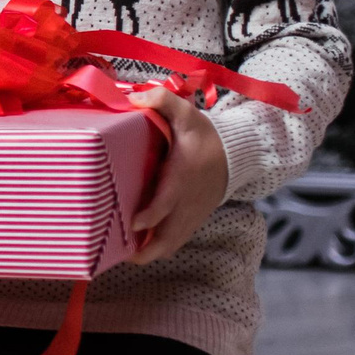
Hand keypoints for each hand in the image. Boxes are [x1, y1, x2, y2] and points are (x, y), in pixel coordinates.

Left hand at [128, 88, 230, 263]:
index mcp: (184, 175)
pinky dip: (160, 248)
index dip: (153, 215)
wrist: (235, 155)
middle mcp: (188, 201)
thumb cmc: (203, 135)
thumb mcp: (185, 112)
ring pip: (172, 243)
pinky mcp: (192, 220)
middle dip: (147, 250)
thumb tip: (133, 99)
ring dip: (150, 252)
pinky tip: (138, 249)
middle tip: (119, 252)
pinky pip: (177, 241)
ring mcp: (192, 215)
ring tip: (123, 255)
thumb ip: (161, 101)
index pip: (169, 200)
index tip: (133, 224)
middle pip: (170, 236)